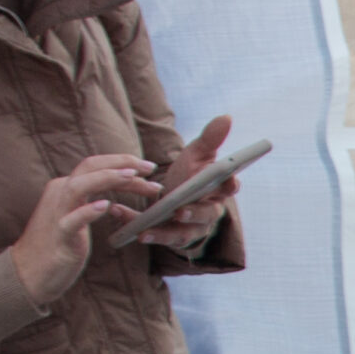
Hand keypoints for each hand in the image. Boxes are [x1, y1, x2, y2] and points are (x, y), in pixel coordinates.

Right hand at [12, 153, 156, 305]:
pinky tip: (106, 206)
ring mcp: (57, 213)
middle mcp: (59, 193)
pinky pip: (72, 219)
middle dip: (121, 163)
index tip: (147, 168)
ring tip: (131, 176)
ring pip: (79, 186)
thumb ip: (89, 202)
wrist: (28, 273)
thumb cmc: (57, 244)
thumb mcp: (75, 217)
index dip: (122, 162)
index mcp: (65, 188)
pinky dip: (88, 211)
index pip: (95, 166)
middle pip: (89, 167)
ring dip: (107, 178)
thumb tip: (114, 195)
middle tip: (150, 168)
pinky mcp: (59, 235)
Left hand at [140, 114, 240, 253]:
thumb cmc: (189, 175)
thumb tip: (226, 117)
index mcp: (218, 191)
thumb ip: (210, 138)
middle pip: (205, 215)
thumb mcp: (197, 155)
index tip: (228, 182)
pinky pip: (157, 236)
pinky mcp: (169, 236)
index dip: (229, 186)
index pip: (228, 188)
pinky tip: (125, 222)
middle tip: (180, 210)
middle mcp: (207, 213)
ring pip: (181, 234)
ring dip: (164, 233)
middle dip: (193, 214)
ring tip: (146, 229)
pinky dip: (141, 231)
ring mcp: (189, 229)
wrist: (172, 199)